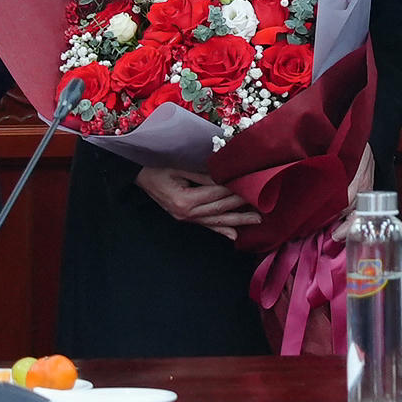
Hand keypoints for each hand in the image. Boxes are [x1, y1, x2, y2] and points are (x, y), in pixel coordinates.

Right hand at [137, 165, 262, 236]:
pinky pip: (206, 226)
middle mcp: (186, 213)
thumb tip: (224, 178)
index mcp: (184, 200)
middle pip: (219, 211)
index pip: (216, 195)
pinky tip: (234, 236)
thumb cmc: (156, 166)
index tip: (254, 187)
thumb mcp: (178, 166)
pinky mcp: (185, 219)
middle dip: (242, 209)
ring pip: (216, 221)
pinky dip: (220, 230)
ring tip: (256, 221)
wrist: (137, 175)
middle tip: (263, 208)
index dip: (235, 191)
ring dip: (237, 221)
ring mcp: (185, 218)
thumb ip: (202, 174)